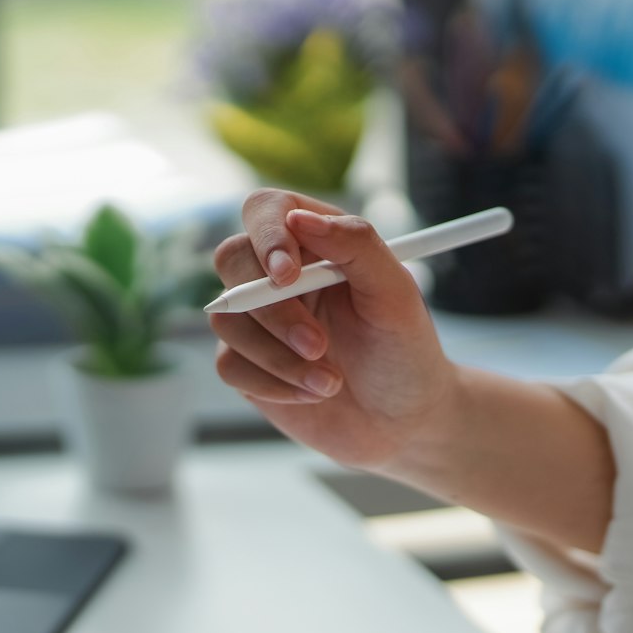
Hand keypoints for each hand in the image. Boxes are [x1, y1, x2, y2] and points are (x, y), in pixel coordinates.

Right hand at [210, 190, 460, 473]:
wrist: (400, 422)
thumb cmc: (405, 352)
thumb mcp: (396, 296)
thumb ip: (356, 246)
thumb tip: (299, 218)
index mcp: (315, 242)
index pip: (266, 210)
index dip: (268, 236)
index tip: (289, 276)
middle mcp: (278, 275)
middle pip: (231, 260)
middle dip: (273, 311)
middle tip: (318, 345)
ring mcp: (256, 319)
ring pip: (228, 320)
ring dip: (279, 358)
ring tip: (331, 381)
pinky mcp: (245, 362)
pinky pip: (230, 365)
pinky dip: (273, 384)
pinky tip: (313, 393)